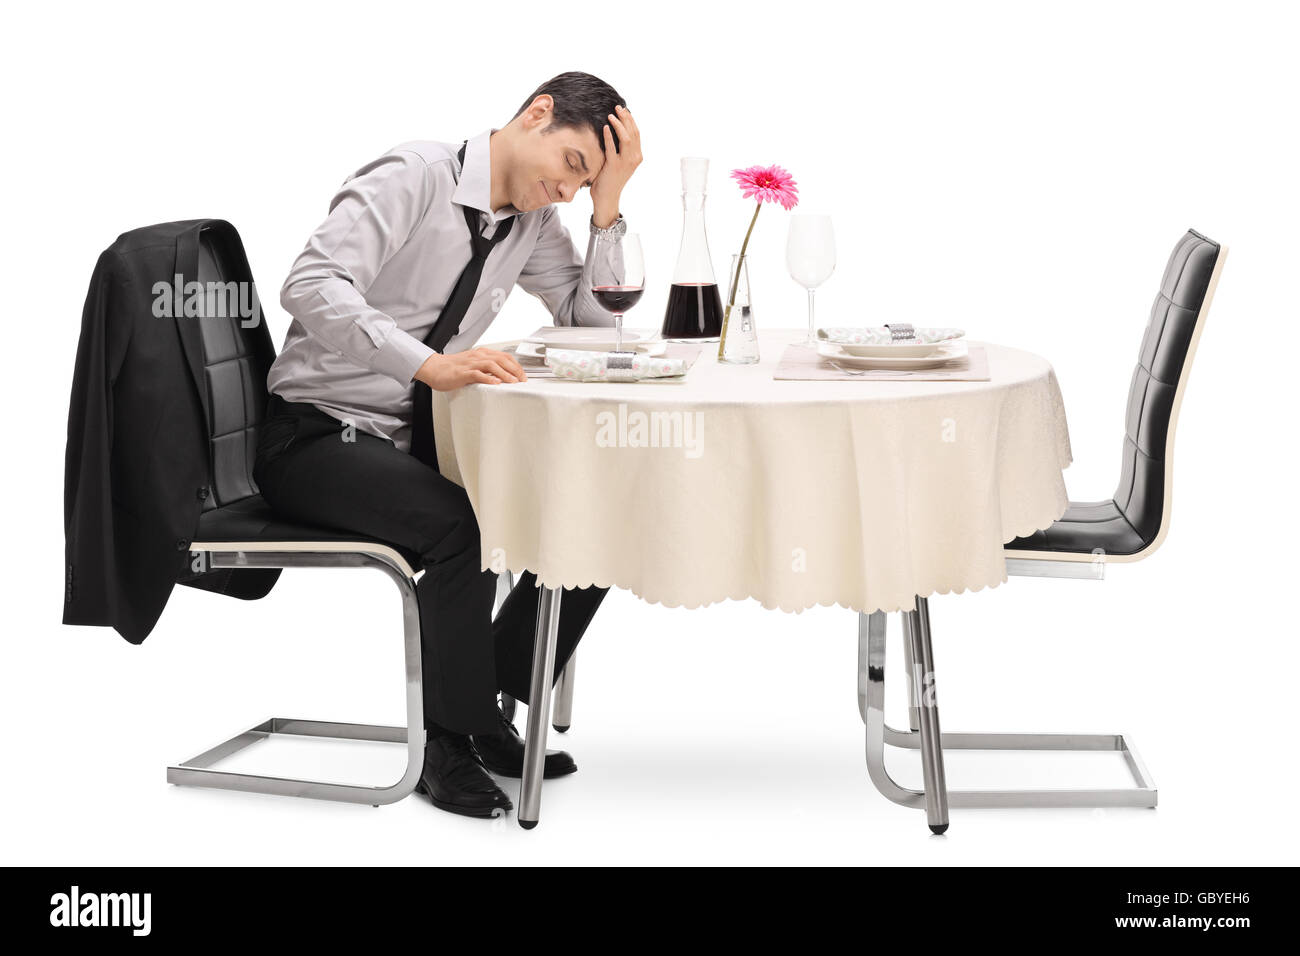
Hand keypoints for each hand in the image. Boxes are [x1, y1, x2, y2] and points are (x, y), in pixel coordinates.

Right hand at [414, 348, 526, 389]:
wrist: (434, 368)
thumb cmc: (453, 368)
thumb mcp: (473, 365)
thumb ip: (487, 368)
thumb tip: (502, 376)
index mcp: (482, 353)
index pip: (504, 356)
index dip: (516, 365)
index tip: (523, 375)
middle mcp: (478, 356)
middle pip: (501, 359)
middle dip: (515, 370)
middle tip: (522, 380)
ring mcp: (470, 364)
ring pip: (492, 365)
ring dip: (504, 374)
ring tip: (513, 382)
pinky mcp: (463, 373)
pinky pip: (477, 374)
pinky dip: (488, 379)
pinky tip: (495, 383)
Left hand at [590, 104, 641, 224]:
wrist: (607, 197)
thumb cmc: (609, 179)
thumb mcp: (619, 162)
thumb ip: (620, 149)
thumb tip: (614, 131)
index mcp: (637, 156)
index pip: (636, 133)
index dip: (630, 120)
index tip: (623, 110)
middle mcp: (634, 158)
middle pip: (633, 132)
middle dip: (626, 117)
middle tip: (618, 107)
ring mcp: (625, 162)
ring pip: (626, 138)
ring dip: (619, 124)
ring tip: (611, 115)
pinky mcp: (614, 166)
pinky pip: (612, 147)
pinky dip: (609, 136)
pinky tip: (605, 127)